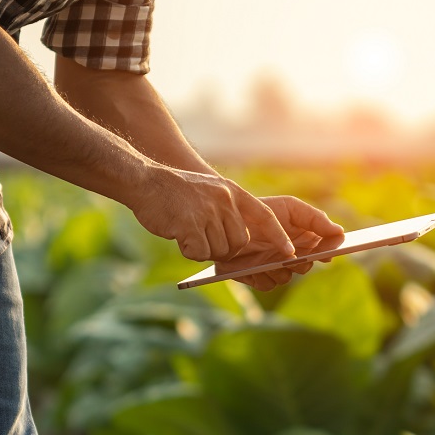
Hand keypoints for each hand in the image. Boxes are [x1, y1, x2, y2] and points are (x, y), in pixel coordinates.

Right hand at [129, 164, 294, 261]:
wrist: (144, 181)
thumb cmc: (175, 192)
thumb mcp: (210, 192)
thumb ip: (227, 211)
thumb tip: (241, 242)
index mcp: (233, 192)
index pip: (266, 216)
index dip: (278, 236)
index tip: (289, 252)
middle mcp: (224, 201)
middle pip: (239, 243)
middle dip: (225, 250)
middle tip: (204, 239)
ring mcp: (208, 212)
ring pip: (220, 251)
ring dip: (204, 250)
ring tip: (188, 232)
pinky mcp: (190, 225)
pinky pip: (200, 253)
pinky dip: (190, 251)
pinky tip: (179, 236)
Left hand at [218, 195, 344, 290]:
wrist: (227, 218)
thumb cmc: (261, 210)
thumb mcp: (290, 208)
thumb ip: (316, 219)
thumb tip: (340, 232)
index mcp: (303, 239)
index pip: (322, 250)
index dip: (327, 252)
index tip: (328, 253)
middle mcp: (291, 256)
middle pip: (305, 267)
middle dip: (301, 262)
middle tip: (294, 255)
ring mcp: (274, 268)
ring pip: (287, 278)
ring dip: (280, 270)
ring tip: (270, 259)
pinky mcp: (257, 276)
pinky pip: (268, 285)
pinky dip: (263, 277)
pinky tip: (255, 266)